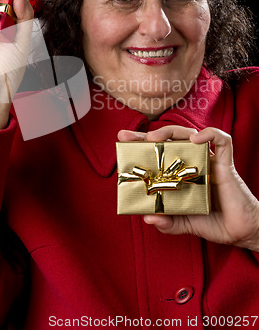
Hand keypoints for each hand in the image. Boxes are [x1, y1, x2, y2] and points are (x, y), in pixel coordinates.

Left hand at [118, 126, 258, 251]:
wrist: (242, 232)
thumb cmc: (215, 223)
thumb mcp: (184, 223)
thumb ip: (167, 222)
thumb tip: (147, 218)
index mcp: (181, 174)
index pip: (159, 153)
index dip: (141, 144)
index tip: (122, 140)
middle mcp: (193, 163)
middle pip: (171, 140)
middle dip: (150, 134)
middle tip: (130, 137)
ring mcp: (209, 162)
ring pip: (191, 134)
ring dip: (172, 131)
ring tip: (156, 138)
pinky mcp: (226, 164)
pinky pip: (222, 141)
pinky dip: (209, 134)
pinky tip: (195, 138)